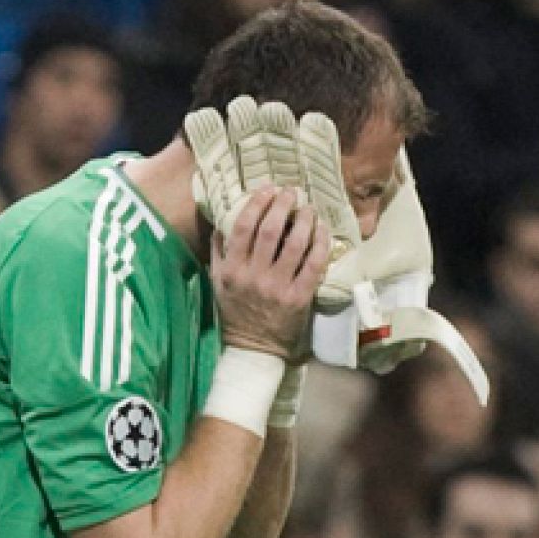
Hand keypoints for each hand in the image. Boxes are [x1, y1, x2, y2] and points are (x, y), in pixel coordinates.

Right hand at [211, 186, 329, 357]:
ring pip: (294, 245)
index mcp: (232, 270)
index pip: (243, 229)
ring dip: (304, 221)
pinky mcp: (299, 297)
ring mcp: (278, 287)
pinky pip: (313, 264)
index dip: (257, 205)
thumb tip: (221, 220)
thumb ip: (218, 252)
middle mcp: (254, 276)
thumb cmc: (234, 311)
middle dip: (282, 206)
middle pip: (270, 231)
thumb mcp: (217, 281)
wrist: (253, 347)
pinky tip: (321, 229)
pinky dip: (319, 243)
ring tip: (308, 208)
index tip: (267, 190)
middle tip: (291, 192)